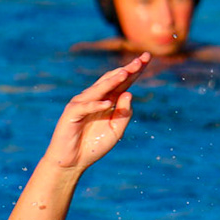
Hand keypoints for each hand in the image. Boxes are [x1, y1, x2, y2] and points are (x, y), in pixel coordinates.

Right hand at [46, 54, 149, 171]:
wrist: (73, 161)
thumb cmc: (94, 145)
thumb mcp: (116, 131)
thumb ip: (123, 114)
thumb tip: (129, 94)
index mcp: (108, 100)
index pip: (123, 82)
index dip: (135, 71)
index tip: (147, 58)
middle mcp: (95, 97)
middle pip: (112, 80)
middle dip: (126, 70)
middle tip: (140, 61)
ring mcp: (82, 103)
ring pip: (99, 89)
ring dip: (112, 81)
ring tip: (125, 73)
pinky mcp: (72, 113)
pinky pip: (85, 107)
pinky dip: (95, 105)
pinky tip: (107, 103)